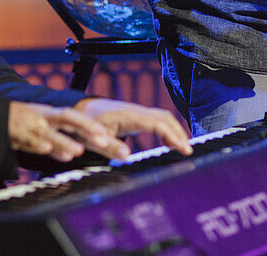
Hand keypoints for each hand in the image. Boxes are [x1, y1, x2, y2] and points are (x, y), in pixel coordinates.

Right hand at [8, 101, 118, 162]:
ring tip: (77, 151)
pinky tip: (46, 148)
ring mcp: (32, 127)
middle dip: (86, 129)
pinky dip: (38, 144)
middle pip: (68, 120)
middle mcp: (45, 118)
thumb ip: (63, 135)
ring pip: (50, 133)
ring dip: (64, 142)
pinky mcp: (19, 135)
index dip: (90, 124)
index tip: (105, 133)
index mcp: (52, 114)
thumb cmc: (26, 121)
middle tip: (103, 141)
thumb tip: (83, 147)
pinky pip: (29, 140)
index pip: (75, 116)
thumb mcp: (46, 123)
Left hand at [74, 98, 193, 156]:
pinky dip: (167, 129)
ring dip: (174, 130)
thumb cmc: (84, 125)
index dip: (173, 135)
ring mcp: (136, 112)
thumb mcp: (92, 139)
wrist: (79, 110)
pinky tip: (169, 142)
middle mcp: (135, 111)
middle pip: (165, 117)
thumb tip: (128, 156)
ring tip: (182, 148)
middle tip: (188, 152)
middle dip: (179, 133)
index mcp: (128, 116)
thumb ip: (108, 146)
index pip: (157, 123)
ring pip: (162, 117)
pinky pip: (156, 119)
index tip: (184, 149)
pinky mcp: (135, 116)